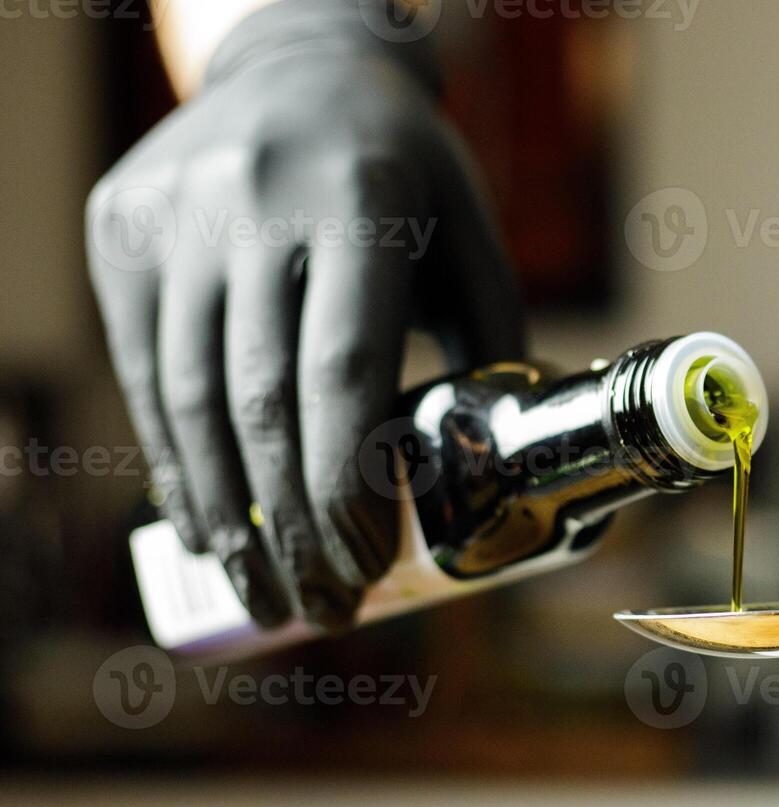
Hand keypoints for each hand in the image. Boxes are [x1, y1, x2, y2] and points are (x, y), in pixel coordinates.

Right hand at [87, 2, 520, 630]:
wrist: (297, 69)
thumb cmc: (406, 174)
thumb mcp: (469, 236)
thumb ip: (488, 345)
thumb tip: (500, 472)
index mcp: (360, 204)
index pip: (341, 371)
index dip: (345, 484)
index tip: (366, 566)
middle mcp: (253, 206)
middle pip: (260, 402)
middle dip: (291, 525)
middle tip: (325, 607)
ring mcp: (175, 218)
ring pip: (189, 399)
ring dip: (226, 517)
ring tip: (265, 595)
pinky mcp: (121, 234)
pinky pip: (144, 373)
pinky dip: (173, 463)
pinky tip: (206, 529)